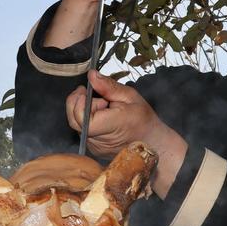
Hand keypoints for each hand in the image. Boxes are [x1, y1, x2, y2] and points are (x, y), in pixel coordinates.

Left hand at [66, 70, 186, 197]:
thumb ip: (109, 87)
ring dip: (84, 112)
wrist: (152, 143)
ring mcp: (95, 147)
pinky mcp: (93, 149)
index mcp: (110, 126)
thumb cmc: (144, 120)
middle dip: (79, 103)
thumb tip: (92, 76)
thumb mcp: (130, 96)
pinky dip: (88, 120)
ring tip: (103, 107)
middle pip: (74, 119)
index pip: (80, 116)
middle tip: (93, 94)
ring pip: (76, 125)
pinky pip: (82, 131)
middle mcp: (99, 141)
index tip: (89, 90)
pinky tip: (102, 117)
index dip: (80, 101)